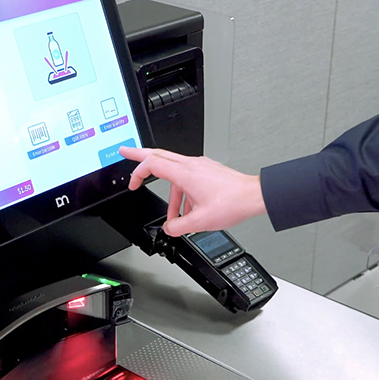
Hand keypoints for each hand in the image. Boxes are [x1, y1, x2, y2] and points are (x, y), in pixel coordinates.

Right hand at [118, 147, 266, 235]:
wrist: (253, 197)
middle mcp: (191, 165)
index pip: (152, 164)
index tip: (132, 183)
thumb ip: (179, 227)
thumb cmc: (232, 202)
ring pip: (174, 171)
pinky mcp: (207, 171)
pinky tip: (189, 211)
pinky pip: (187, 178)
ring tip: (174, 215)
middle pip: (158, 154)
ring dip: (169, 193)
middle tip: (125, 151)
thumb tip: (170, 228)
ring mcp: (200, 166)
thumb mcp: (200, 221)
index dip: (137, 172)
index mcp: (185, 173)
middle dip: (139, 154)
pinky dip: (182, 193)